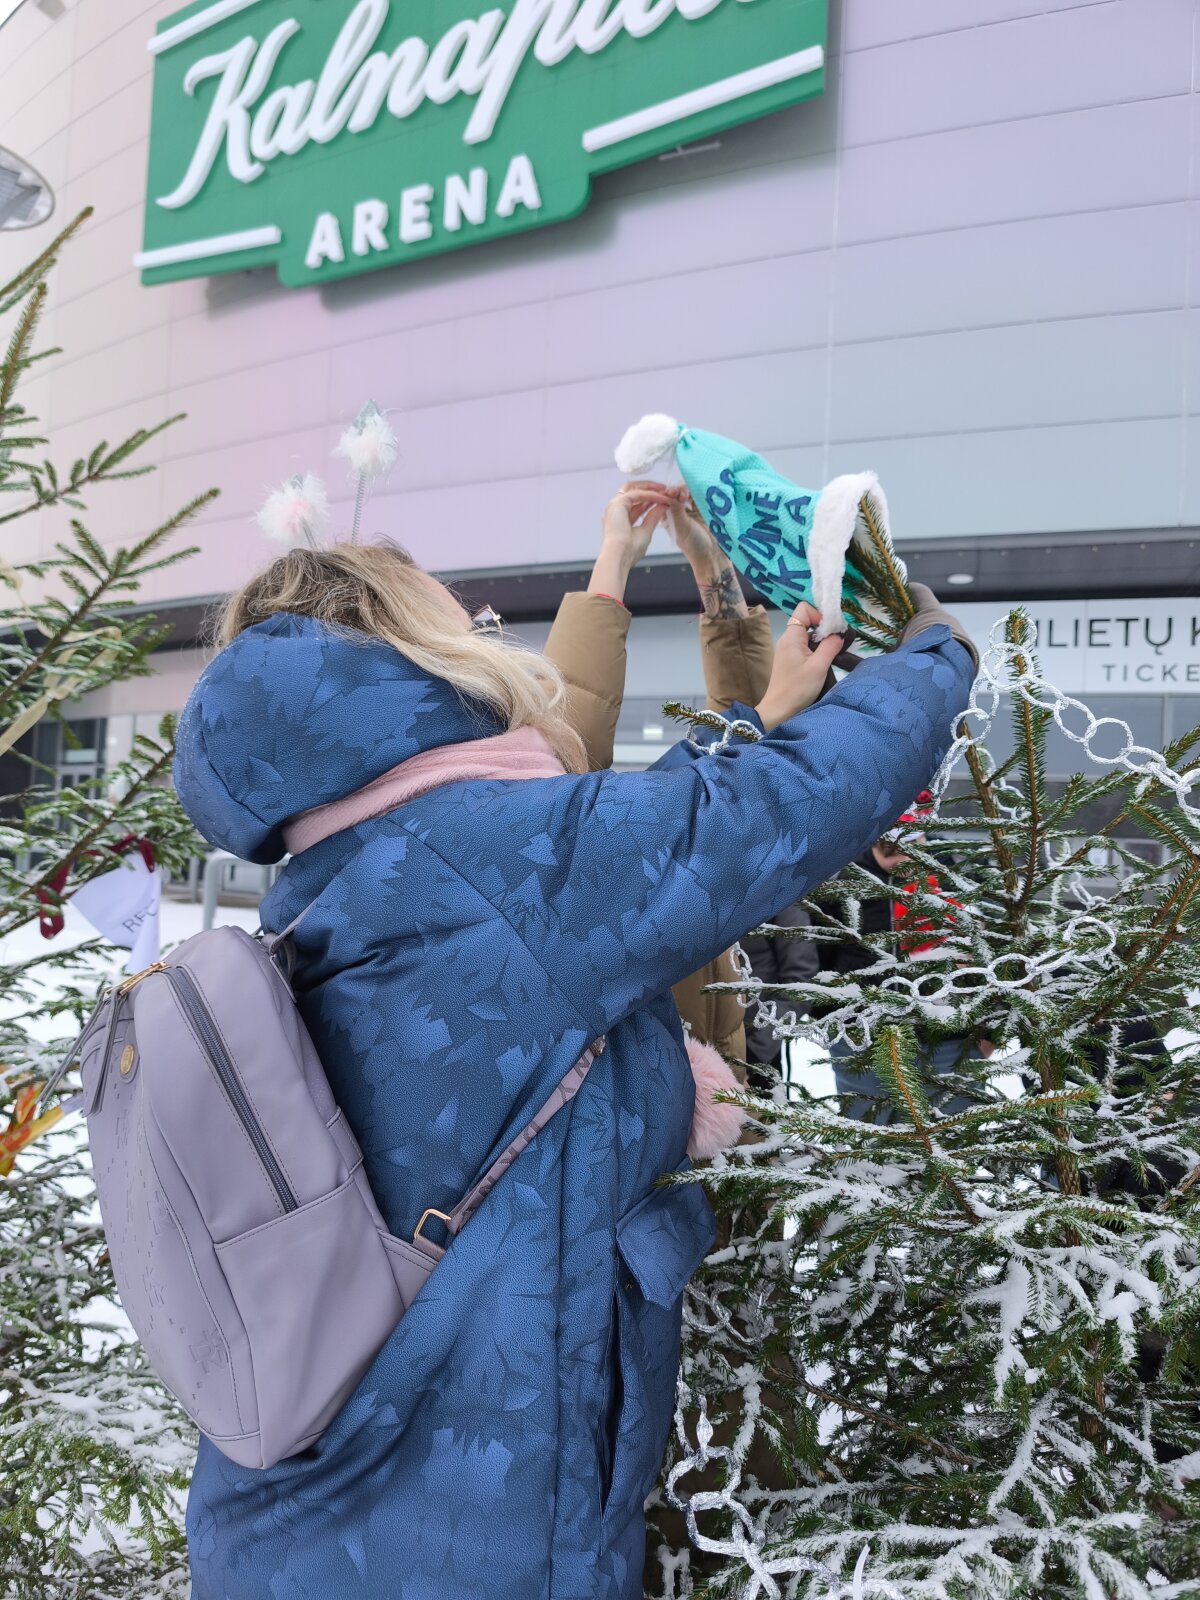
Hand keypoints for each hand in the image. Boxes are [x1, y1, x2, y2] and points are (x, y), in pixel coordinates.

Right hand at [589, 482, 671, 601]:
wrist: (620, 556)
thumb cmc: (629, 551)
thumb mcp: (646, 530)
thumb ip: (653, 517)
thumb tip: (663, 506)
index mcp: (619, 517)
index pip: (635, 502)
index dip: (650, 498)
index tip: (664, 498)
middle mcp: (615, 510)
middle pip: (633, 490)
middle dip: (650, 489)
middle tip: (665, 490)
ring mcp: (614, 506)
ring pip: (634, 488)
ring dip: (650, 489)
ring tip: (665, 491)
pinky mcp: (617, 504)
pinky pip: (636, 494)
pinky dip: (649, 494)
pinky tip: (660, 497)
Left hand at [665, 485, 748, 618]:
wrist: (714, 555)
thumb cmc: (695, 546)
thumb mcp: (681, 527)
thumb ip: (676, 509)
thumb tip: (671, 493)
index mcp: (668, 517)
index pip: (666, 500)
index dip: (668, 494)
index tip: (670, 492)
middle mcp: (679, 511)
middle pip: (677, 493)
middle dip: (679, 490)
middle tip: (682, 492)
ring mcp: (692, 509)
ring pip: (690, 492)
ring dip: (690, 490)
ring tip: (690, 493)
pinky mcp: (705, 507)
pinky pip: (702, 495)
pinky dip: (701, 491)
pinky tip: (700, 491)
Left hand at [755, 602, 845, 730]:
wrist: (779, 711)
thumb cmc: (797, 689)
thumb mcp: (819, 666)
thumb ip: (830, 646)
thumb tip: (839, 633)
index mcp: (791, 636)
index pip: (804, 609)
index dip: (819, 615)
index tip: (830, 631)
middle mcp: (787, 639)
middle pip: (807, 620)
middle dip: (824, 628)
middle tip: (835, 644)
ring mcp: (788, 649)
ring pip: (808, 634)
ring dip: (821, 641)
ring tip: (831, 654)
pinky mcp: (790, 659)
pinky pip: (805, 645)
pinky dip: (816, 649)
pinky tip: (823, 661)